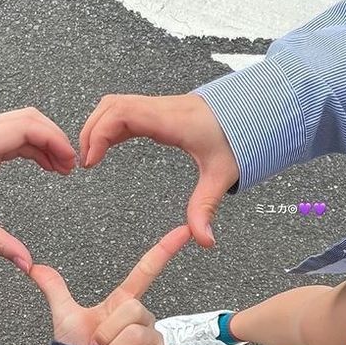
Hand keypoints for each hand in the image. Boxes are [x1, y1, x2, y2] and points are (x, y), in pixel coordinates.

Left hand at [0, 108, 76, 270]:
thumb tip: (27, 264)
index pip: (26, 127)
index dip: (54, 140)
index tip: (69, 162)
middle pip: (29, 118)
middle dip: (54, 138)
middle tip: (70, 166)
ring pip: (22, 124)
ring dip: (45, 142)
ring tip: (61, 169)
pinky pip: (13, 135)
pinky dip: (32, 146)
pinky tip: (44, 164)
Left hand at [30, 226, 190, 344]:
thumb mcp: (65, 319)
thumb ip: (55, 290)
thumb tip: (33, 265)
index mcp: (124, 303)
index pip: (147, 271)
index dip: (164, 250)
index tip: (185, 229)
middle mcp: (142, 319)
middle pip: (132, 307)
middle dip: (106, 331)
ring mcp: (153, 340)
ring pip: (133, 333)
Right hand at [79, 94, 238, 247]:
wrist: (259, 111)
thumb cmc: (242, 137)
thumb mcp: (221, 175)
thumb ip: (206, 208)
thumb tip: (203, 240)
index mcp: (170, 121)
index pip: (121, 114)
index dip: (99, 134)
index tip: (91, 161)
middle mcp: (161, 109)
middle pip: (111, 106)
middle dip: (91, 131)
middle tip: (86, 162)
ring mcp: (160, 107)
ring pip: (115, 104)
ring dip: (98, 125)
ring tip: (92, 154)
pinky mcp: (162, 111)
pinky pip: (127, 110)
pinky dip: (111, 125)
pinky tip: (108, 145)